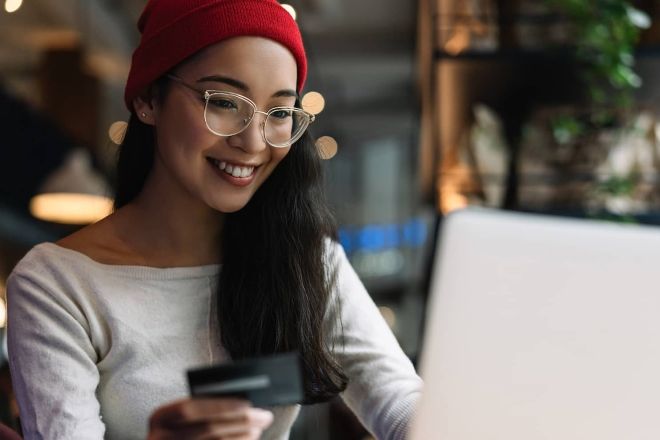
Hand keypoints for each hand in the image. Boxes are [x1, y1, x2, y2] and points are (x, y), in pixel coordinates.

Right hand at [148, 397, 273, 439]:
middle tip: (264, 416)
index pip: (189, 408)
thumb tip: (241, 401)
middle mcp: (159, 438)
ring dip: (242, 437)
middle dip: (240, 421)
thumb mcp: (180, 417)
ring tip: (259, 429)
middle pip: (207, 428)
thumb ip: (201, 407)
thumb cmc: (178, 429)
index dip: (218, 405)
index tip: (246, 402)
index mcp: (159, 418)